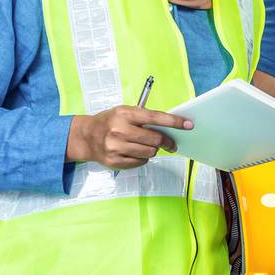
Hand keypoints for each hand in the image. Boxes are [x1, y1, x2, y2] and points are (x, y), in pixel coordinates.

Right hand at [66, 105, 193, 168]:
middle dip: (167, 141)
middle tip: (171, 143)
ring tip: (144, 145)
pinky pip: (140, 162)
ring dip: (153, 150)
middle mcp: (119, 130)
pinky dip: (143, 157)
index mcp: (124, 114)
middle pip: (155, 139)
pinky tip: (134, 151)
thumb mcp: (124, 112)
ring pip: (150, 152)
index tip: (189, 125)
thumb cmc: (109, 122)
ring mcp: (115, 147)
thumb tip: (171, 126)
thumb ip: (145, 117)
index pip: (155, 118)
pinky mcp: (114, 161)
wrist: (85, 137)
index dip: (175, 122)